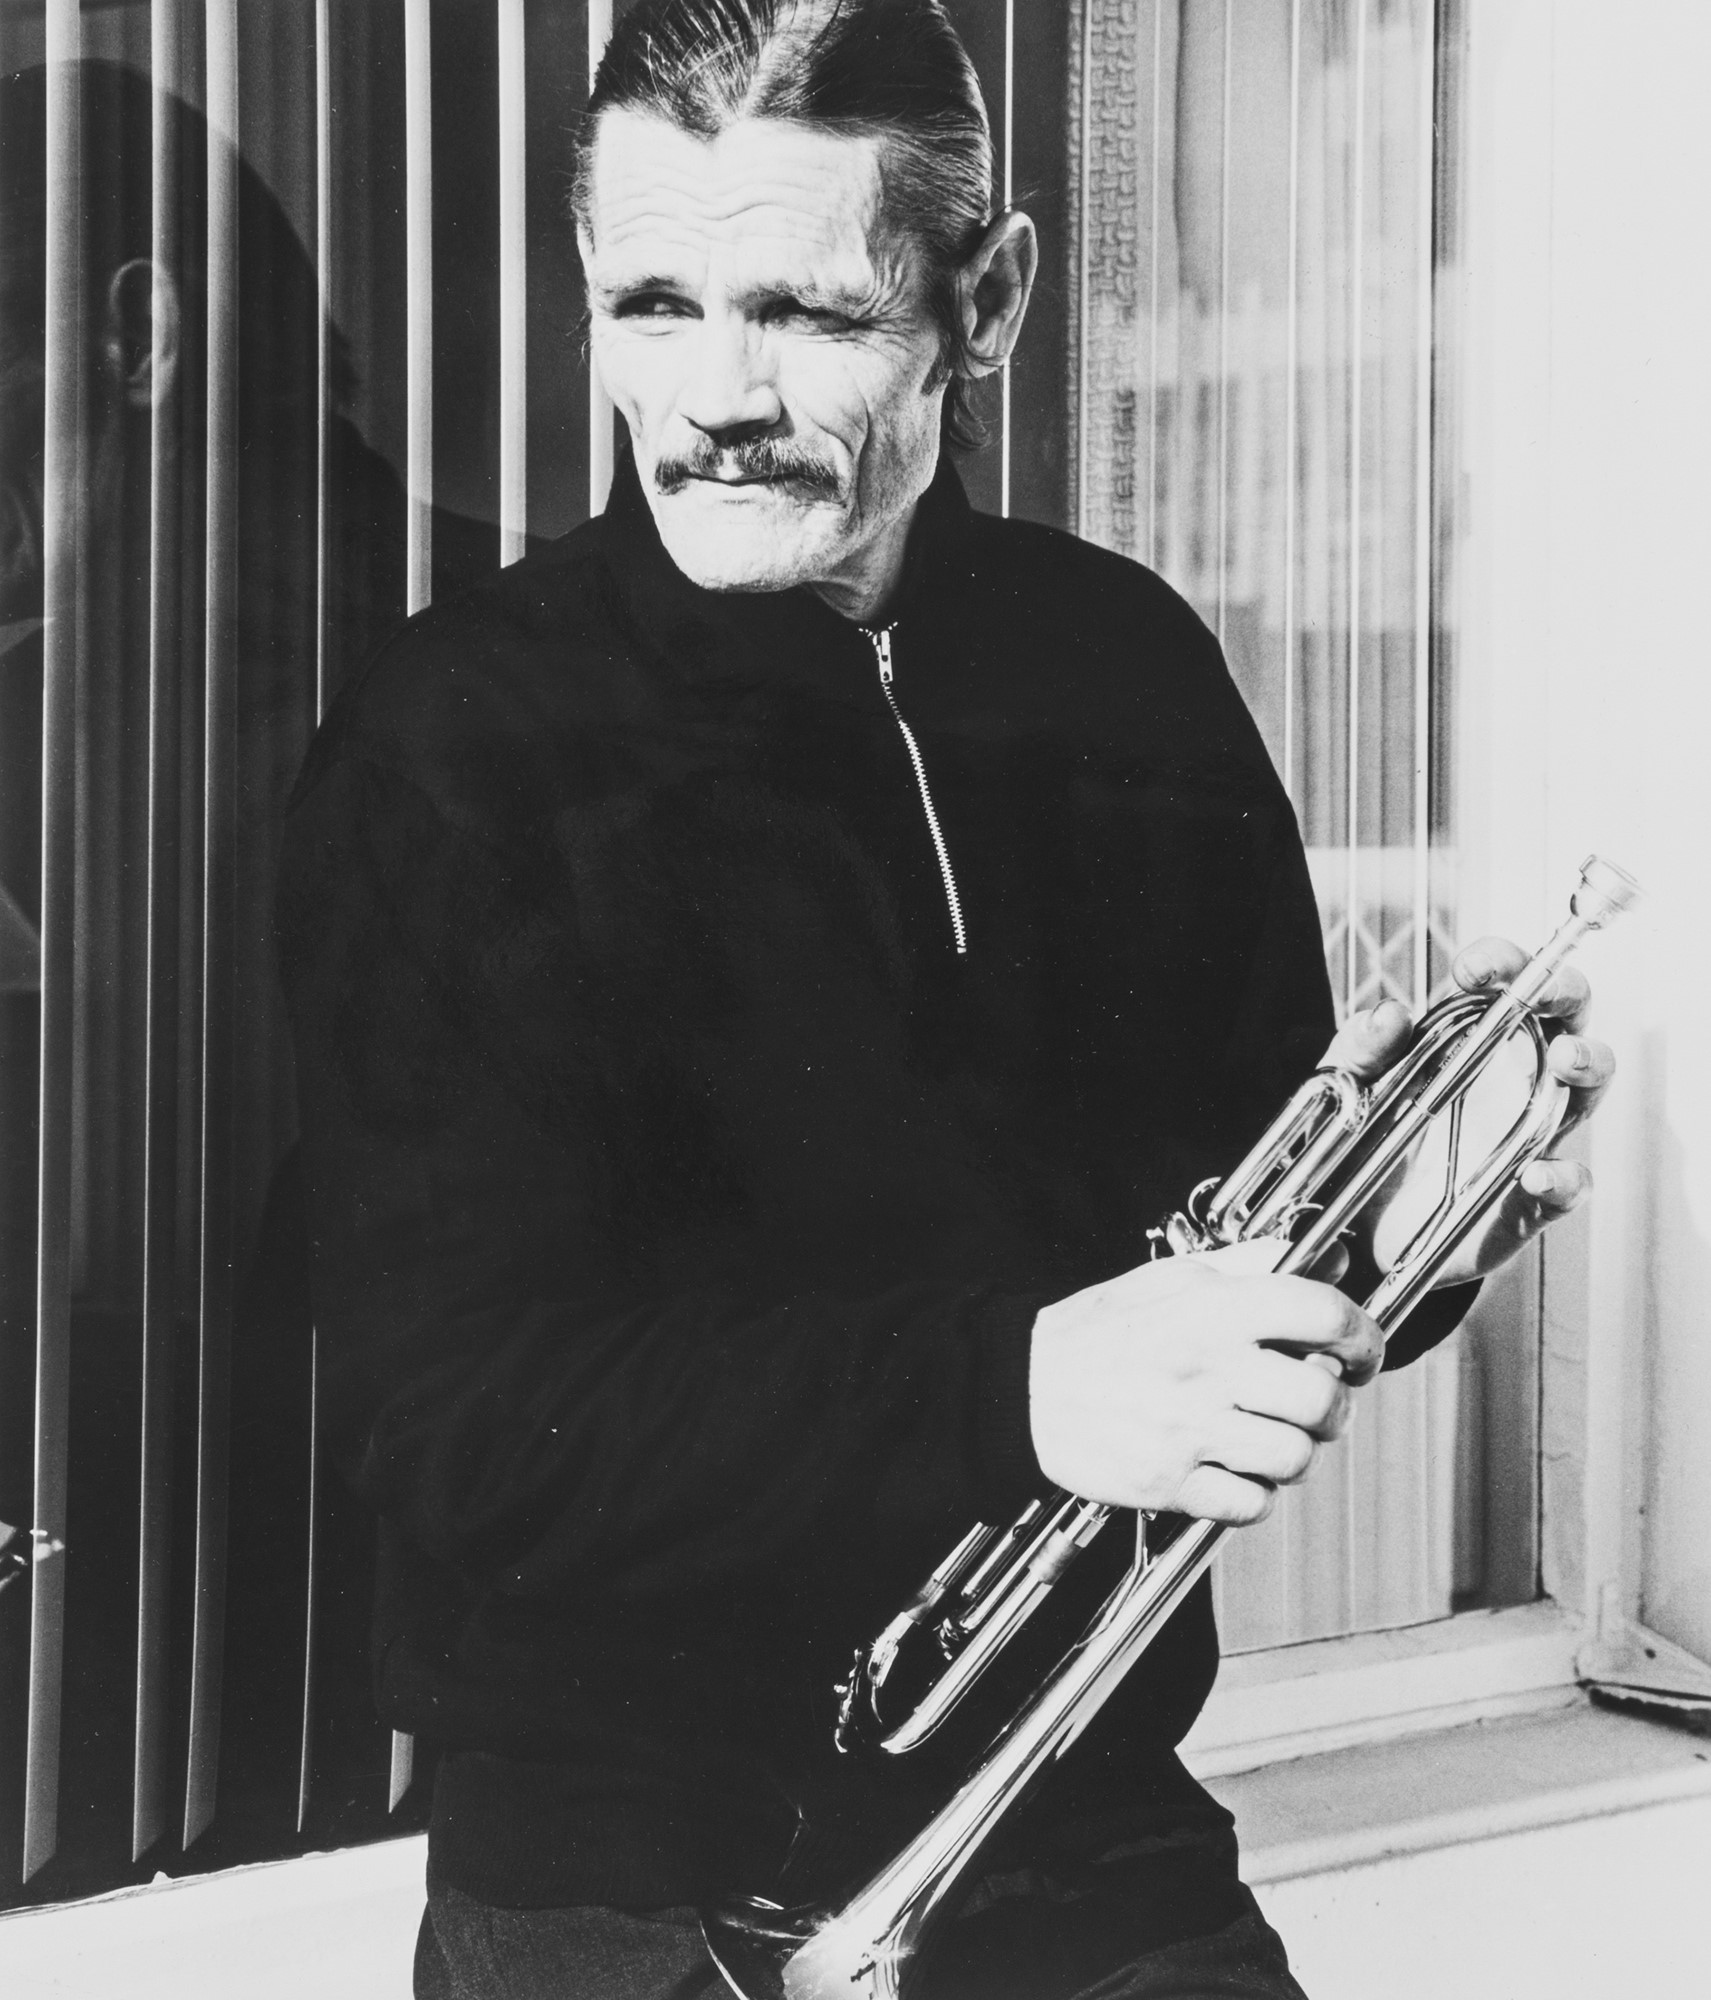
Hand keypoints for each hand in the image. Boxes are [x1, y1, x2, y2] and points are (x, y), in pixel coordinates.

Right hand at [1028, 1242, 1381, 1523]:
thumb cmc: (1094, 1332)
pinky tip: (1234, 1470)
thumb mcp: (1170, 1279)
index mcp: (1213, 1308)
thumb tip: (1316, 1261)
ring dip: (1294, 1452)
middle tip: (1318, 1402)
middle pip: (1321, 1398)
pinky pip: (1250, 1504)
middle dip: (1334, 1406)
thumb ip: (1247, 1269)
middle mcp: (1209, 1367)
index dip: (1363, 1335)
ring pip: (1294, 1458)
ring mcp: (1191, 1429)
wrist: (1020, 1386)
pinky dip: (1254, 1495)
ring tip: (1270, 1438)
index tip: (1364, 1351)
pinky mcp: (1170, 1482)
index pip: (1323, 1314)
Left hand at [1334, 938, 1615, 1286]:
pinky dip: (1561, 1178)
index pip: (1504, 984)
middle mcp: (1512, 1079)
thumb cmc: (1363, 1142)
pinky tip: (1535, 1175)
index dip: (1502, 963)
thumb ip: (1358, 1051)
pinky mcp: (1528, 1201)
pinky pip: (1567, 1186)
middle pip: (1566, 1020)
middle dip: (1565, 994)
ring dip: (1588, 1066)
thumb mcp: (1345, 1089)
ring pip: (1586, 1091)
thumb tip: (1391, 1014)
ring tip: (1566, 1060)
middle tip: (1545, 993)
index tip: (1477, 968)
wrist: (1356, 1231)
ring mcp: (1529, 1137)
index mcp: (1469, 1041)